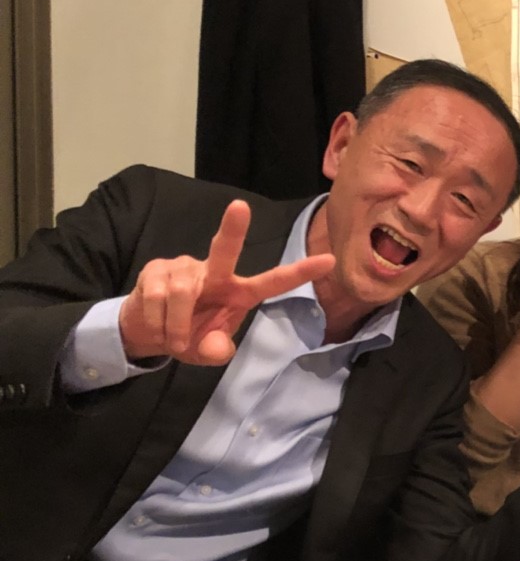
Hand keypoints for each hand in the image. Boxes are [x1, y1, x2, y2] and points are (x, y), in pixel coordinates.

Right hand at [117, 200, 334, 365]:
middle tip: (240, 207)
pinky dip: (157, 322)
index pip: (274, 282)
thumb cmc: (189, 337)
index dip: (301, 273)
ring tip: (173, 339)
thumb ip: (216, 352)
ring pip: (182, 293)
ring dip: (175, 326)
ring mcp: (184, 266)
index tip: (329, 260)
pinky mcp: (156, 268)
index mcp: (239, 292)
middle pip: (225, 250)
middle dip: (233, 229)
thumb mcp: (206, 353)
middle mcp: (215, 272)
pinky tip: (156, 326)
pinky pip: (156, 297)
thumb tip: (216, 348)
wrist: (148, 332)